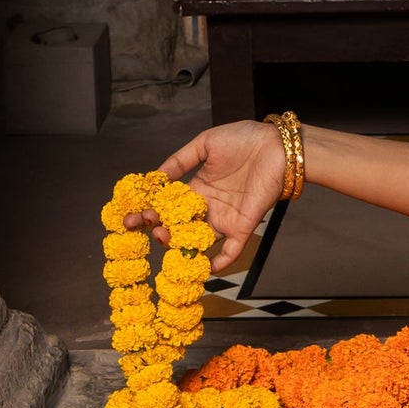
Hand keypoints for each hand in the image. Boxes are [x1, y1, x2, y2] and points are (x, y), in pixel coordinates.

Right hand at [156, 120, 286, 271]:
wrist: (278, 145)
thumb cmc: (245, 140)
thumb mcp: (206, 144)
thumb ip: (181, 159)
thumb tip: (156, 176)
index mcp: (198, 188)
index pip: (169, 206)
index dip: (149, 212)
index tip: (130, 217)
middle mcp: (208, 207)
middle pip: (179, 227)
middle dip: (159, 229)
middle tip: (144, 225)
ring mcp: (225, 219)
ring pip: (199, 241)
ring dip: (180, 245)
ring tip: (163, 237)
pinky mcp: (243, 226)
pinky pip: (230, 251)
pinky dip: (219, 262)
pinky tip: (203, 267)